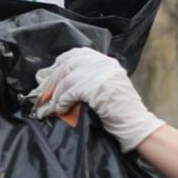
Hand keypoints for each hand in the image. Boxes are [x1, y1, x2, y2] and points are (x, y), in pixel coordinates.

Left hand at [34, 48, 165, 152]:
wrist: (135, 124)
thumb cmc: (121, 111)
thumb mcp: (108, 86)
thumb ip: (91, 78)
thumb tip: (63, 82)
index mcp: (107, 61)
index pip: (78, 53)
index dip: (61, 63)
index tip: (51, 74)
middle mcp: (103, 63)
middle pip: (68, 64)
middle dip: (53, 80)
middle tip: (43, 94)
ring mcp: (100, 74)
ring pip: (66, 78)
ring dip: (54, 94)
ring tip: (49, 106)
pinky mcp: (94, 87)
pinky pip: (69, 92)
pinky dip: (61, 101)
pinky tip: (58, 110)